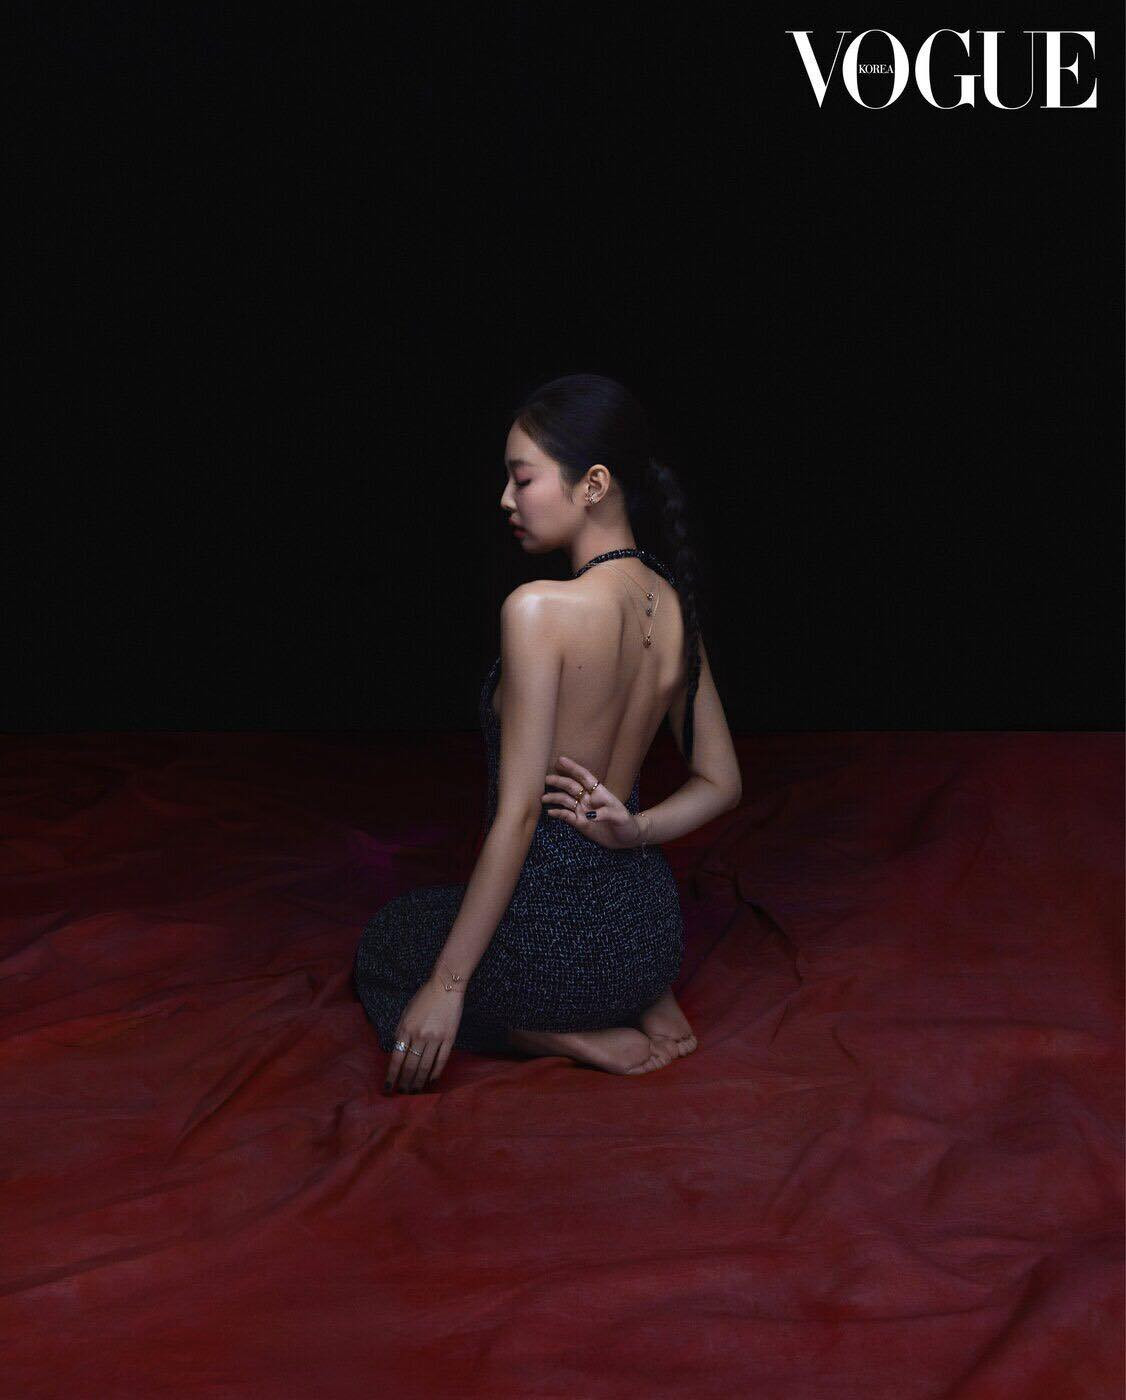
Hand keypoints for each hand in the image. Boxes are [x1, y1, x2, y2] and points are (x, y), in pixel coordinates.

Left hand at [384, 975, 463, 1093]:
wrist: (445, 986)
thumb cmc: (423, 998)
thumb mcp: (406, 1013)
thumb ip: (400, 1032)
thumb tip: (397, 1051)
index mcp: (406, 1029)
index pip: (396, 1059)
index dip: (391, 1076)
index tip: (387, 1088)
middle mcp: (419, 1035)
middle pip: (410, 1066)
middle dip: (405, 1082)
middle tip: (402, 1094)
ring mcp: (435, 1038)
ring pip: (425, 1066)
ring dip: (419, 1081)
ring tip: (415, 1091)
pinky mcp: (449, 1038)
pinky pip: (441, 1060)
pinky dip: (435, 1072)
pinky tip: (431, 1081)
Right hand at [542, 755, 640, 850]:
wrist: (627, 839)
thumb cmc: (627, 824)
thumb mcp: (621, 817)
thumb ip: (607, 813)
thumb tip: (590, 814)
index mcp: (599, 793)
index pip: (585, 777)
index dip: (573, 768)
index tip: (561, 760)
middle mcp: (589, 799)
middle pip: (571, 787)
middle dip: (559, 782)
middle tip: (546, 779)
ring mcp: (583, 810)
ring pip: (566, 800)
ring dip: (555, 797)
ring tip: (543, 798)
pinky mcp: (580, 823)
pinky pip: (566, 816)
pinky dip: (558, 813)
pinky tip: (550, 812)